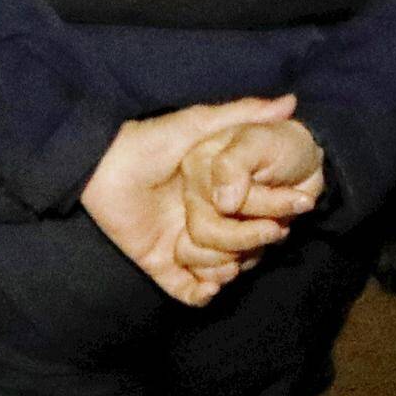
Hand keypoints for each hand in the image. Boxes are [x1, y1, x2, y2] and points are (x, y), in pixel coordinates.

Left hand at [80, 95, 300, 305]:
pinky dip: (201, 294)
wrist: (103, 167)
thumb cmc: (150, 142)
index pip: (258, 219)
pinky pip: (188, 292)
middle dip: (249, 248)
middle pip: (244, 250)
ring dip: (224, 270)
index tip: (279, 219)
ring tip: (221, 259)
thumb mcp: (199, 124)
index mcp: (219, 196)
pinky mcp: (160, 264)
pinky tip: (206, 284)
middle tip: (251, 237)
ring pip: (221, 273)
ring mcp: (184, 245)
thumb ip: (244, 113)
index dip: (271, 222)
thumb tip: (291, 101)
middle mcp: (206, 222)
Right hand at [179, 114, 325, 261]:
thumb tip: (223, 204)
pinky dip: (214, 279)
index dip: (246, 215)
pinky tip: (233, 273)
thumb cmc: (280, 147)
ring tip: (268, 238)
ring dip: (238, 257)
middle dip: (244, 238)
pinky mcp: (214, 243)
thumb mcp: (261, 143)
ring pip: (201, 258)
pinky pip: (201, 273)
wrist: (300, 165)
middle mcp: (192, 196)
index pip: (207, 206)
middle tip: (278, 229)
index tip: (285, 210)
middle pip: (201, 236)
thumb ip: (234, 165)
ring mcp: (201, 221)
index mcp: (196, 167)